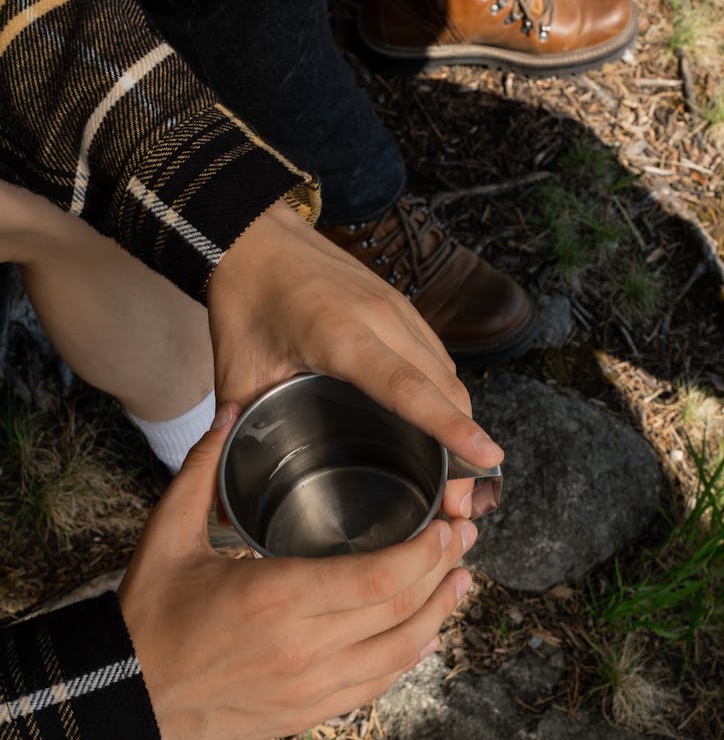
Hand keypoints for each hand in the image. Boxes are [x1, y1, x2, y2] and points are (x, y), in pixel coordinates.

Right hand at [118, 405, 476, 739]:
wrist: (122, 700)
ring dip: (439, 616)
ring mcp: (311, 687)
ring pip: (399, 652)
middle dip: (443, 572)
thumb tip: (230, 410)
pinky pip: (375, 685)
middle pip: (401, 609)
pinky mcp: (307, 712)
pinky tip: (425, 635)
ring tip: (461, 583)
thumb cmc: (147, 615)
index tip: (448, 526)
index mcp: (277, 596)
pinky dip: (408, 657)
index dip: (427, 552)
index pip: (380, 576)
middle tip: (466, 541)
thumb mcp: (167, 535)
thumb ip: (204, 470)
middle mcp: (305, 646)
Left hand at [205, 201, 502, 519]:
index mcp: (340, 335)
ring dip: (462, 424)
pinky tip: (441, 430)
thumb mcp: (234, 372)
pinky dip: (447, 398)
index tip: (488, 457)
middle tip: (462, 505)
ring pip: (448, 376)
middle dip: (465, 448)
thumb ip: (232, 437)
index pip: (408, 388)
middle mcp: (382, 319)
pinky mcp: (402, 307)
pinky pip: (438, 359)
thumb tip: (219, 502)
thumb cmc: (245, 300)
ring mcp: (399, 310)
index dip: (449, 426)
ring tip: (460, 479)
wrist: (254, 234)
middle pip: (444, 390)